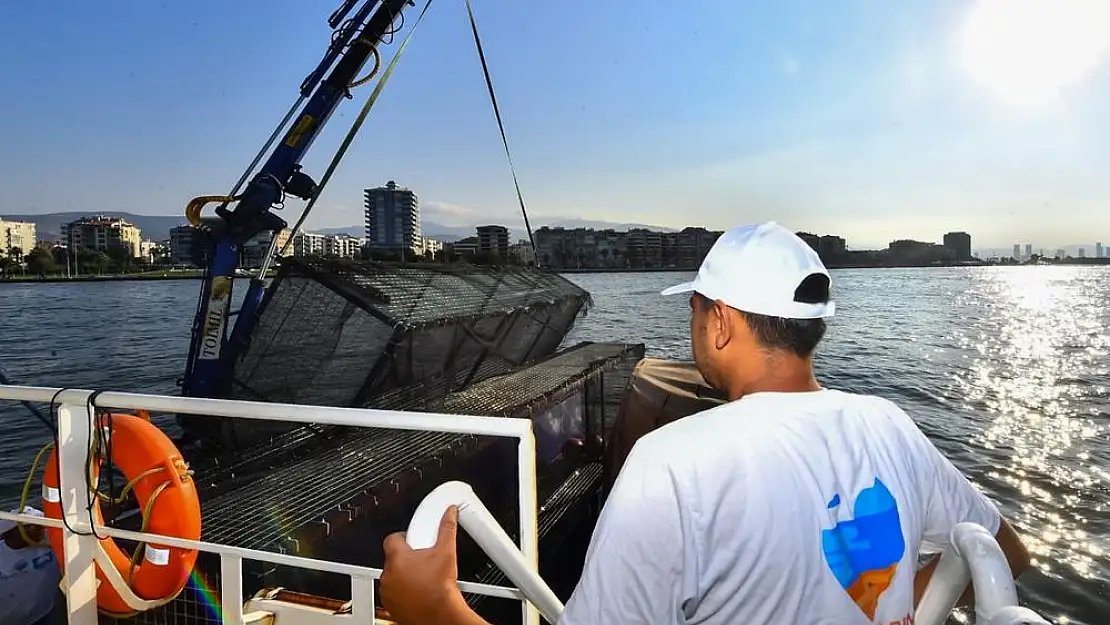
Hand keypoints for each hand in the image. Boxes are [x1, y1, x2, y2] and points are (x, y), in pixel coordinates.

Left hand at [381, 505, 473, 624]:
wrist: (440, 616)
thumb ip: (447, 528)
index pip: (393, 538)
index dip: (405, 537)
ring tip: (423, 578)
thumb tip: (449, 514)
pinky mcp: (390, 605)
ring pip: (393, 576)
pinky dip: (403, 591)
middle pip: (394, 557)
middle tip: (423, 561)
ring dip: (404, 575)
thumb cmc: (440, 588)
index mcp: (398, 557)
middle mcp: (388, 574)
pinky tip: (418, 591)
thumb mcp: (446, 552)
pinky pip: (393, 592)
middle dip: (407, 558)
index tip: (415, 540)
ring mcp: (388, 591)